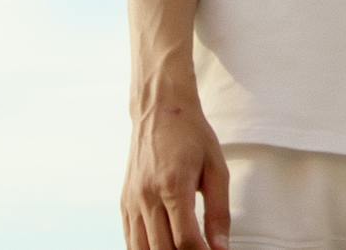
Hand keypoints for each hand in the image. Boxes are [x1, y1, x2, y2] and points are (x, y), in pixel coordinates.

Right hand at [122, 98, 230, 249]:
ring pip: (141, 249)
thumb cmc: (192, 135)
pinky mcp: (124, 202)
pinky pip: (130, 239)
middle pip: (162, 249)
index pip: (185, 240)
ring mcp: (132, 200)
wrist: (159, 109)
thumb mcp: (216, 168)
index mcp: (173, 185)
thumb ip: (219, 212)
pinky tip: (162, 248)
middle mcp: (147, 195)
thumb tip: (221, 248)